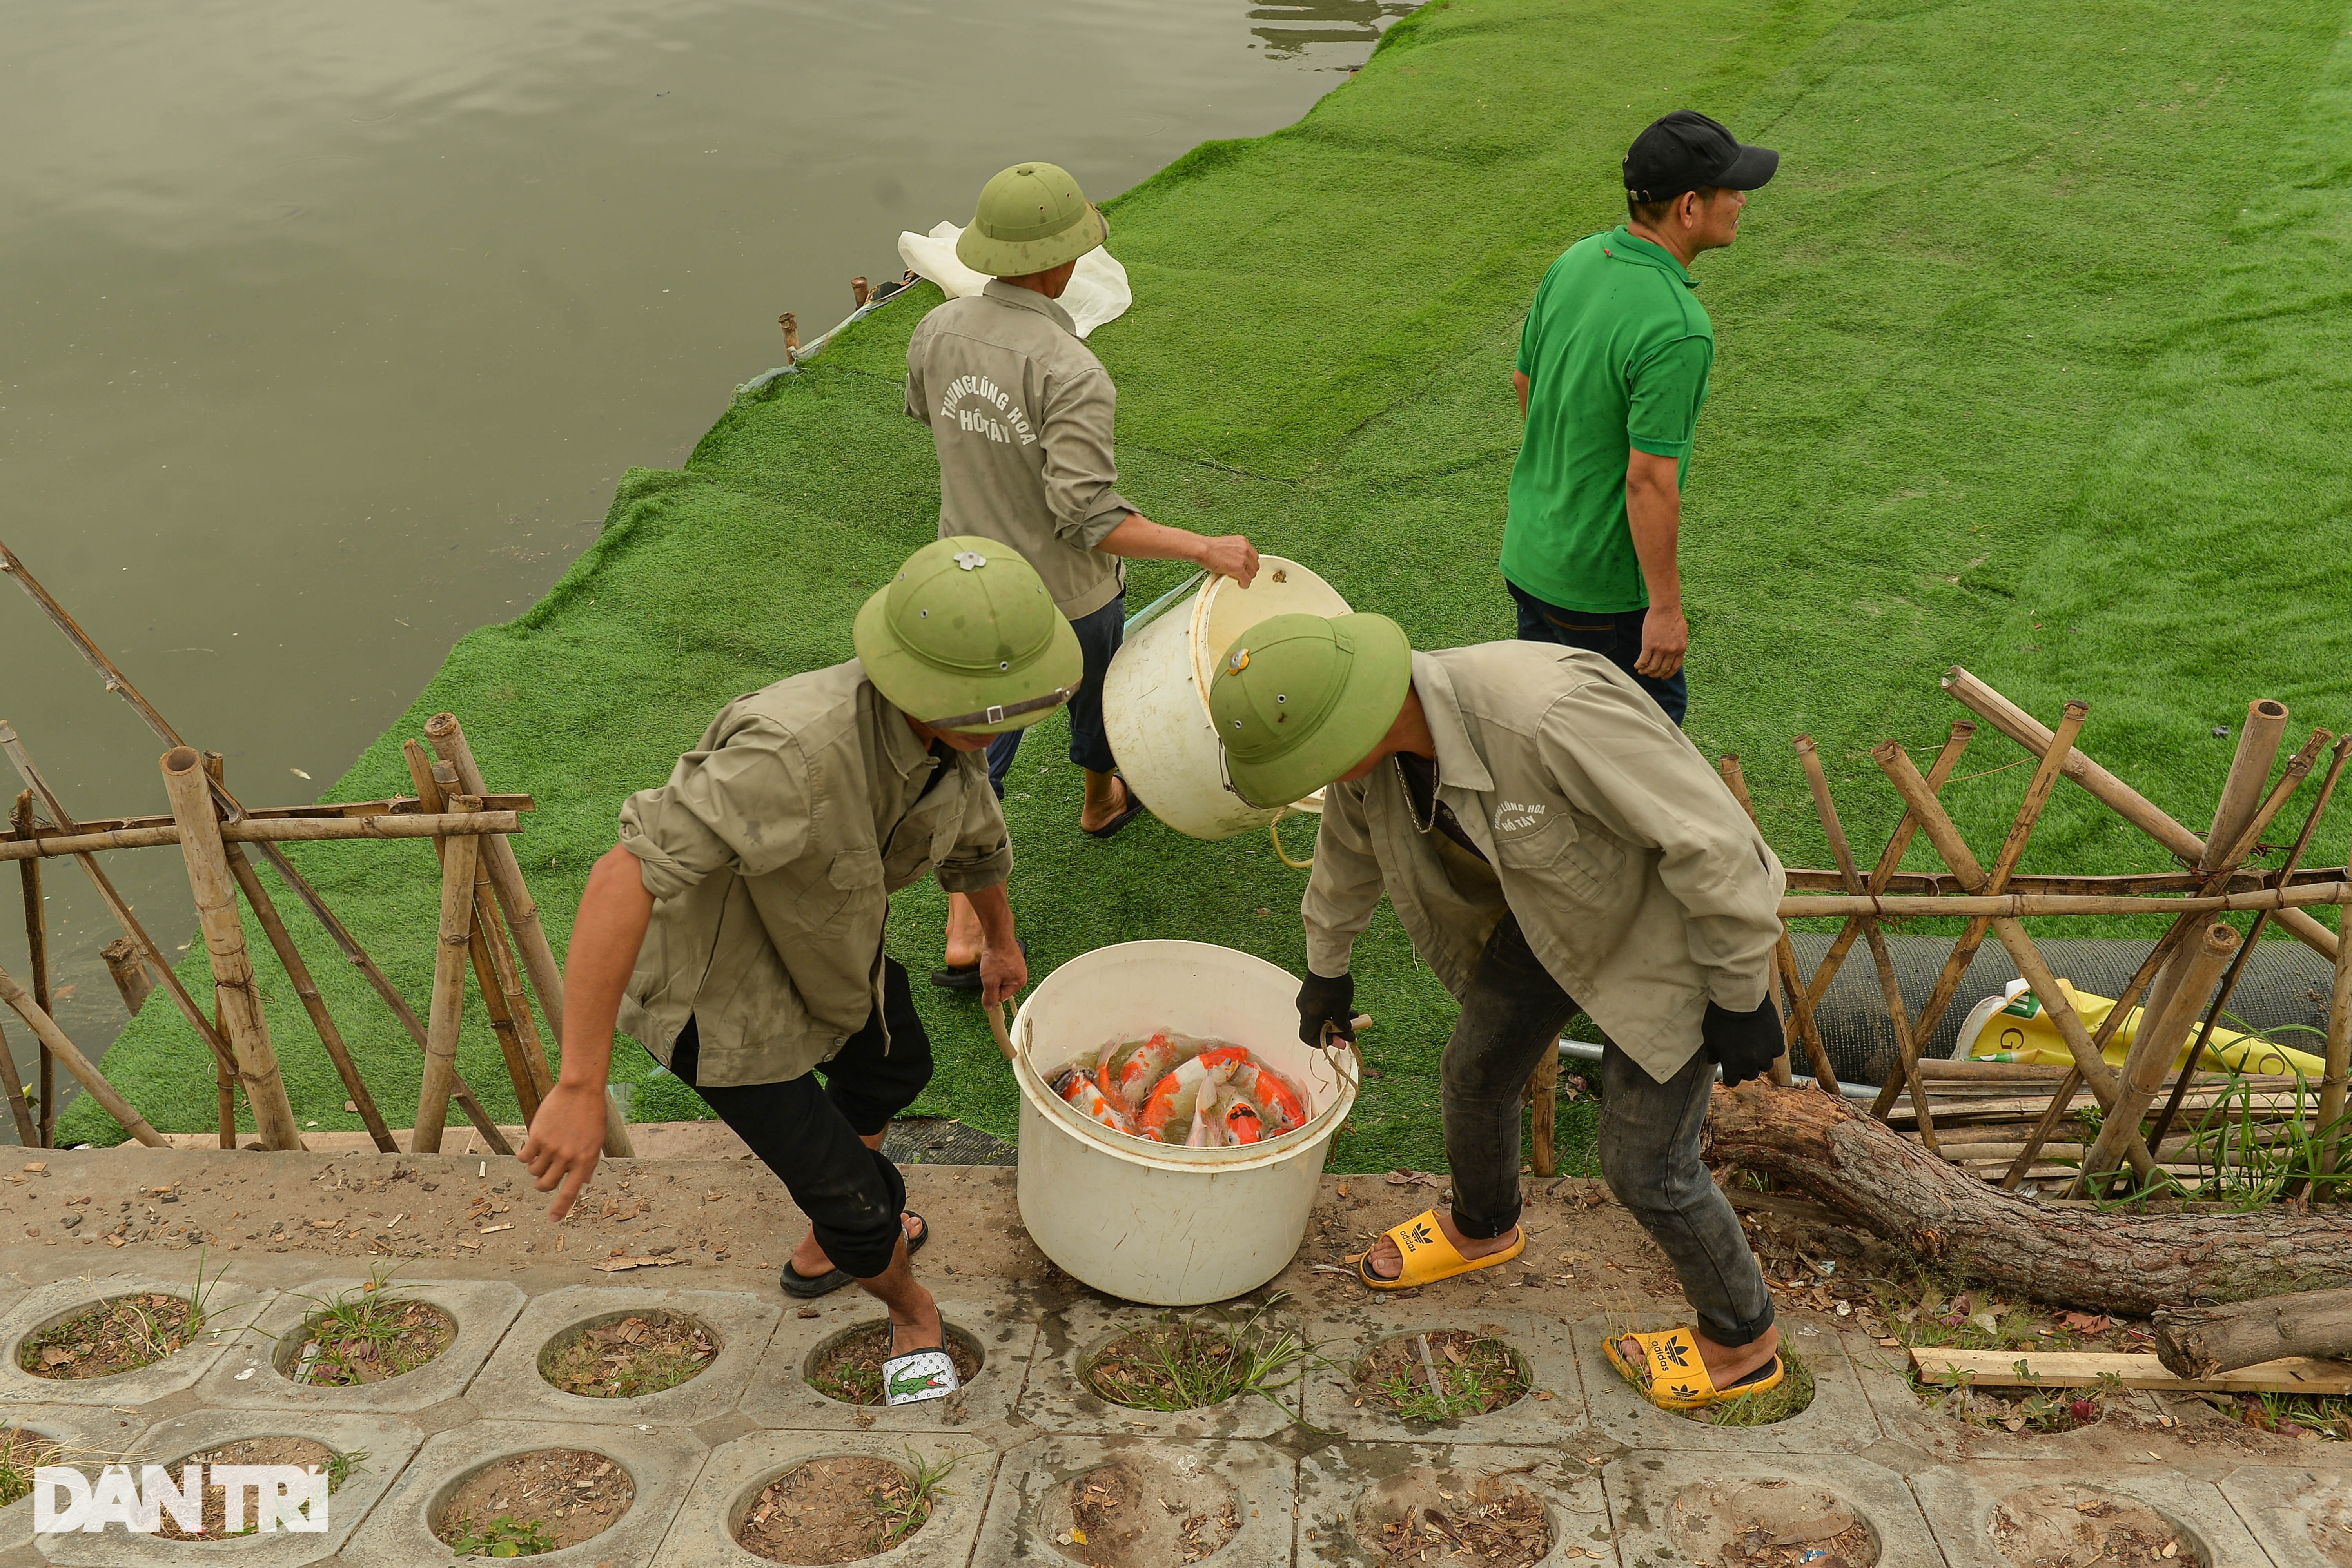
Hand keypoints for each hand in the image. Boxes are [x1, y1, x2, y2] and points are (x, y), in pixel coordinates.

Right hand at [520, 1080, 610, 1220]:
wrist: (581, 1090)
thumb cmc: (591, 1115)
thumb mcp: (596, 1142)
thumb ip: (588, 1163)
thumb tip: (583, 1183)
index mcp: (585, 1161)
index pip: (570, 1192)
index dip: (561, 1208)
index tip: (553, 1220)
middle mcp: (568, 1158)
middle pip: (546, 1184)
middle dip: (543, 1184)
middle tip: (544, 1177)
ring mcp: (551, 1148)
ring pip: (534, 1171)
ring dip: (535, 1167)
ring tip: (542, 1154)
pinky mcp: (536, 1136)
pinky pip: (524, 1157)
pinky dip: (525, 1156)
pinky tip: (530, 1147)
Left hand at [979, 936, 1028, 1008]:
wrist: (997, 936)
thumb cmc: (997, 957)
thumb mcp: (990, 982)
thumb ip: (989, 997)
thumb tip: (989, 1008)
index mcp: (1019, 983)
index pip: (1002, 997)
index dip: (992, 991)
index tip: (987, 984)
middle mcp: (1020, 975)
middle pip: (1001, 987)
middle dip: (993, 982)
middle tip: (989, 972)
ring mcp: (1016, 966)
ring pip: (999, 977)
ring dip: (992, 973)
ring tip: (991, 964)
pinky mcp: (1010, 958)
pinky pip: (1000, 968)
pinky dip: (994, 965)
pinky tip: (992, 959)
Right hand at [1194, 535, 1259, 586]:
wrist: (1202, 548)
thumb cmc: (1208, 548)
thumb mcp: (1226, 545)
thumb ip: (1234, 552)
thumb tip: (1235, 560)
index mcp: (1242, 541)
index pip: (1253, 555)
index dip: (1248, 564)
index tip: (1243, 567)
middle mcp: (1245, 549)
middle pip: (1255, 565)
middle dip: (1248, 571)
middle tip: (1240, 574)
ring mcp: (1243, 558)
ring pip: (1253, 573)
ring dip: (1246, 577)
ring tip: (1237, 578)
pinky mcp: (1239, 568)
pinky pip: (1247, 581)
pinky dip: (1244, 584)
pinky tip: (1239, 584)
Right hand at [1296, 970, 1354, 1049]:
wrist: (1328, 961)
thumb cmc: (1335, 985)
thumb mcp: (1342, 1007)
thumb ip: (1343, 1023)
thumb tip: (1346, 1033)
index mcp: (1309, 1015)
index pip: (1308, 1037)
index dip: (1324, 1043)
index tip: (1340, 1040)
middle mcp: (1304, 1009)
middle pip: (1317, 1028)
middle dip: (1336, 1031)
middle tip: (1351, 1032)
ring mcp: (1306, 1000)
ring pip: (1321, 1017)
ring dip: (1337, 1020)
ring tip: (1355, 1017)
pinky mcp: (1311, 993)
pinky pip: (1320, 1008)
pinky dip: (1333, 1011)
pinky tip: (1348, 1007)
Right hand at [1635, 605, 1687, 677]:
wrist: (1666, 608)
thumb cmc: (1673, 617)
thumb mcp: (1682, 634)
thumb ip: (1678, 645)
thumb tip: (1674, 653)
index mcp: (1680, 649)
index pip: (1675, 667)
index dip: (1668, 674)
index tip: (1663, 676)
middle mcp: (1671, 651)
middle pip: (1662, 669)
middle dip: (1655, 674)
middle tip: (1650, 674)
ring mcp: (1660, 649)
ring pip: (1652, 667)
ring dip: (1646, 671)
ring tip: (1642, 671)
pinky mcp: (1649, 645)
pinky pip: (1643, 660)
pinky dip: (1639, 665)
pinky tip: (1637, 666)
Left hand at [1701, 999, 1784, 1088]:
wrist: (1741, 999)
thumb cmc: (1721, 1017)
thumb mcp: (1709, 1035)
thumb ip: (1712, 1051)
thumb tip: (1713, 1061)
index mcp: (1732, 1064)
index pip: (1732, 1082)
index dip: (1730, 1077)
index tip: (1729, 1071)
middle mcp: (1751, 1063)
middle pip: (1750, 1074)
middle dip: (1744, 1068)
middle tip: (1741, 1057)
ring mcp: (1766, 1053)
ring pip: (1765, 1065)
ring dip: (1760, 1060)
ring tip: (1754, 1048)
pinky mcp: (1777, 1041)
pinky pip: (1776, 1052)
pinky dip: (1771, 1048)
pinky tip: (1765, 1039)